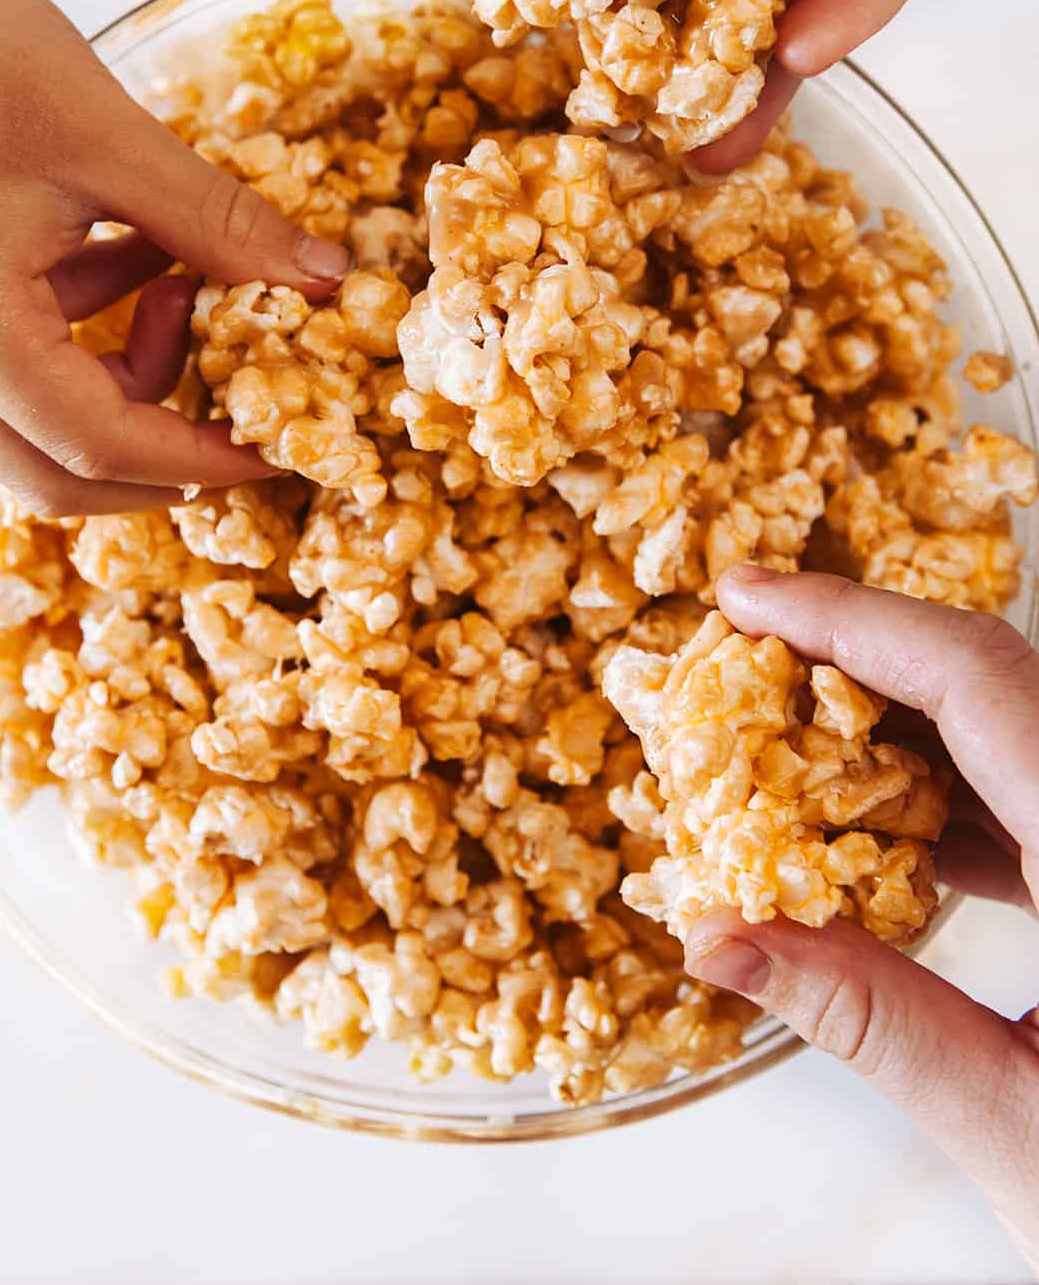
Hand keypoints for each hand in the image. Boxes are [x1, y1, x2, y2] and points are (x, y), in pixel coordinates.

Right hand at [0, 0, 349, 514]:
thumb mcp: (112, 139)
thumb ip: (221, 227)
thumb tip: (324, 282)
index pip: (99, 447)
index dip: (202, 460)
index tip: (276, 453)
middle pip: (56, 470)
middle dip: (161, 449)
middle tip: (244, 403)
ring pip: (34, 420)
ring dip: (127, 372)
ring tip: (182, 272)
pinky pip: (8, 361)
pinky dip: (84, 330)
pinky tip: (134, 251)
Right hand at [683, 566, 1038, 1269]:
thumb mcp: (1020, 1131)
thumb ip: (869, 1020)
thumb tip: (719, 938)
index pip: (976, 681)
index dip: (849, 621)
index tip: (746, 596)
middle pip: (993, 686)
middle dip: (858, 658)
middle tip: (746, 656)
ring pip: (1011, 735)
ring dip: (893, 732)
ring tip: (782, 747)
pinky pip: (1032, 797)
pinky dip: (946, 798)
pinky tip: (872, 836)